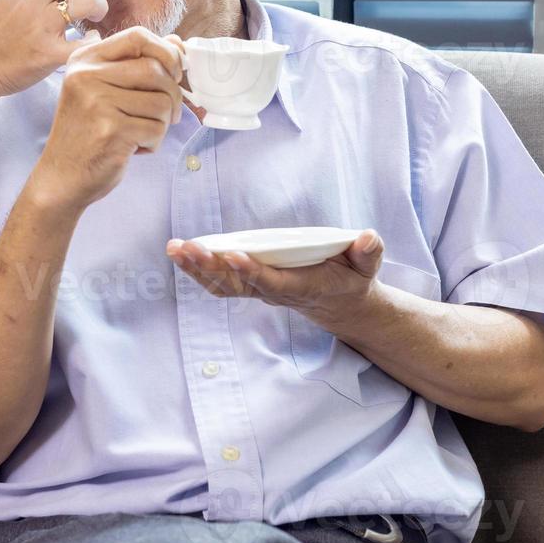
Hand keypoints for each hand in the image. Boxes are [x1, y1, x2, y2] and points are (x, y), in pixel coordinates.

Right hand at [27, 27, 184, 212]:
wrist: (61, 177)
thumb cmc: (88, 132)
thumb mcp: (102, 89)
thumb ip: (136, 64)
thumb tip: (178, 44)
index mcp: (84, 59)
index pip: (138, 36)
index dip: (166, 52)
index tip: (174, 72)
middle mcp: (86, 76)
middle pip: (156, 68)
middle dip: (173, 93)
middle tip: (168, 114)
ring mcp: (96, 103)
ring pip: (162, 101)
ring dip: (162, 122)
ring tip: (141, 133)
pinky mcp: (110, 131)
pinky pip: (156, 129)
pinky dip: (153, 143)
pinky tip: (132, 148)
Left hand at [167, 229, 384, 327]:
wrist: (342, 304)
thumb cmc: (353, 278)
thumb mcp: (368, 265)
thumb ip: (368, 252)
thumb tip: (367, 238)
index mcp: (302, 286)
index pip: (272, 281)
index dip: (251, 271)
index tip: (232, 255)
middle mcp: (275, 291)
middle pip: (237, 284)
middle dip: (210, 266)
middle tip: (186, 248)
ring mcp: (260, 291)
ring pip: (223, 285)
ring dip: (197, 268)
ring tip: (175, 248)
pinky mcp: (251, 286)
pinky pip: (220, 283)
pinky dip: (199, 270)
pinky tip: (182, 254)